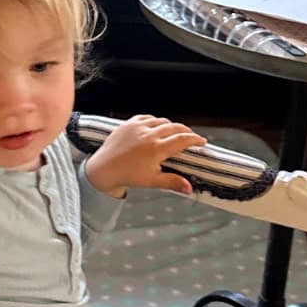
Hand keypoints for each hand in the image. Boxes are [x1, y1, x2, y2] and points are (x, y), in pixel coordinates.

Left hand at [84, 114, 206, 196]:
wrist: (103, 169)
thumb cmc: (128, 176)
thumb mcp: (151, 181)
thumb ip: (172, 182)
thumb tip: (190, 188)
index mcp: (156, 149)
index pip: (182, 140)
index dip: (195, 139)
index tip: (203, 141)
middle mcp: (148, 135)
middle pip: (175, 127)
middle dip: (186, 131)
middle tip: (191, 137)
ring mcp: (137, 127)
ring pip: (161, 120)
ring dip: (170, 125)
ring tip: (174, 132)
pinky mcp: (128, 124)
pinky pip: (146, 117)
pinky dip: (155, 121)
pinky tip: (157, 126)